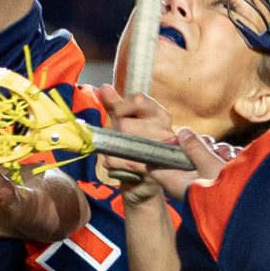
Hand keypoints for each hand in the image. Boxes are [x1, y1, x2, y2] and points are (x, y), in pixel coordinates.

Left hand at [95, 87, 191, 201]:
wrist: (145, 183)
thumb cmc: (137, 148)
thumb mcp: (129, 122)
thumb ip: (116, 104)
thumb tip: (104, 87)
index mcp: (161, 115)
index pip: (138, 99)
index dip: (121, 107)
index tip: (118, 115)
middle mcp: (165, 131)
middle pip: (124, 123)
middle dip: (115, 133)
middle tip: (121, 140)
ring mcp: (160, 152)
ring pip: (121, 143)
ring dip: (113, 150)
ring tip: (121, 153)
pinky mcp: (151, 171)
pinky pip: (119, 162)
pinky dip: (113, 164)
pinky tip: (120, 164)